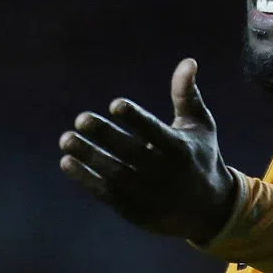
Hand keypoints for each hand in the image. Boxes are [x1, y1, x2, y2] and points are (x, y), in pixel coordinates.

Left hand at [59, 57, 239, 243]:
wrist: (207, 211)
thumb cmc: (200, 157)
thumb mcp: (199, 126)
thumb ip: (187, 96)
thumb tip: (188, 61)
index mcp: (180, 149)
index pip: (155, 132)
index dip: (135, 119)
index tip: (115, 104)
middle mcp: (164, 173)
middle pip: (130, 152)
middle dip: (105, 136)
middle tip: (80, 119)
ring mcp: (147, 194)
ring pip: (114, 173)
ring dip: (88, 157)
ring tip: (66, 139)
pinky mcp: (134, 210)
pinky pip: (106, 193)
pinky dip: (85, 179)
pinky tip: (67, 162)